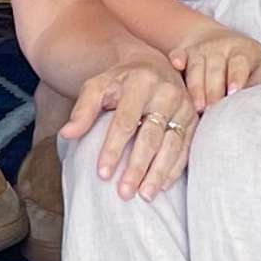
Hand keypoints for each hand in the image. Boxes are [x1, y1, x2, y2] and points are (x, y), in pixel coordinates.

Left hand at [59, 58, 193, 199]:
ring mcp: (183, 106)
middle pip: (151, 136)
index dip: (113, 149)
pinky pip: (186, 147)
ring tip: (144, 195)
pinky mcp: (194, 119)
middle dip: (137, 167)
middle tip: (124, 193)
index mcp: (140, 82)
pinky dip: (174, 168)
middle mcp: (166, 93)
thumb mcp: (98, 86)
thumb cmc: (120, 81)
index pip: (125, 121)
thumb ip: (83, 109)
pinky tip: (162, 185)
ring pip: (172, 145)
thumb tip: (66, 134)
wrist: (153, 65)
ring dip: (158, 173)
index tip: (102, 174)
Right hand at [170, 26, 260, 109]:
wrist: (225, 42)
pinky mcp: (186, 52)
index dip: (236, 77)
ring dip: (196, 87)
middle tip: (212, 110)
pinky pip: (179, 54)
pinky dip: (176, 59)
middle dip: (213, 89)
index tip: (233, 93)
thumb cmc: (250, 64)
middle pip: (215, 68)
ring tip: (197, 107)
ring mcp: (201, 49)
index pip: (239, 63)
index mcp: (243, 50)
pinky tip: (175, 66)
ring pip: (196, 66)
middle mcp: (221, 47)